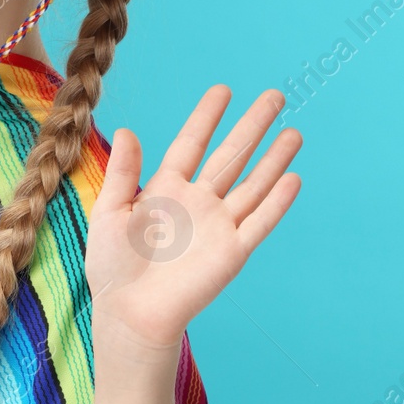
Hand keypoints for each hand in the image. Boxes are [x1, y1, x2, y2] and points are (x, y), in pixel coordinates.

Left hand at [85, 86, 302, 349]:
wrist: (128, 313)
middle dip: (253, 126)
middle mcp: (197, 203)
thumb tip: (126, 130)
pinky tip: (292, 178)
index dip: (207, 116)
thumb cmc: (112, 267)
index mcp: (165, 189)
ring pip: (252, 184)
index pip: (192, 143)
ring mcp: (217, 226)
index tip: (223, 90)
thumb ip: (122, 173)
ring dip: (274, 158)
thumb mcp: (109, 212)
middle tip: (275, 96)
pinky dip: (276, 202)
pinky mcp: (232, 253)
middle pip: (231, 156)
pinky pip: (259, 222)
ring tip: (294, 132)